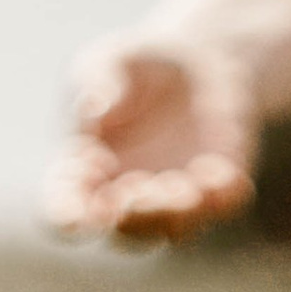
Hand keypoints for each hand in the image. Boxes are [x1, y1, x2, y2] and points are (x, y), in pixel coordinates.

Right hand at [44, 40, 258, 245]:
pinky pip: (224, 204)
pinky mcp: (220, 186)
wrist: (200, 58)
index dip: (69, 207)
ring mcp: (176, 199)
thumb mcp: (109, 61)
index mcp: (86, 177)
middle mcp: (129, 199)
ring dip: (176, 214)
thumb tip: (94, 111)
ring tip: (182, 189)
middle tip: (135, 191)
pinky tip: (221, 171)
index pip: (66, 210)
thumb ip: (95, 82)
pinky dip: (223, 196)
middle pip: (125, 233)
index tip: (85, 170)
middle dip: (131, 218)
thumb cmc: (139, 67)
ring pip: (174, 230)